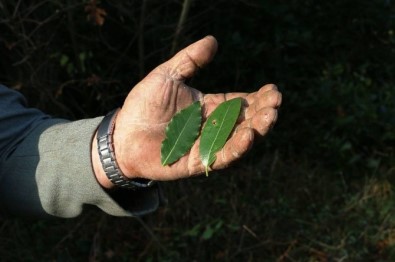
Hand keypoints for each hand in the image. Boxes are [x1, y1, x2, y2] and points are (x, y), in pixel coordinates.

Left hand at [92, 36, 281, 187]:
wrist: (122, 134)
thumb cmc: (143, 104)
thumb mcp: (167, 76)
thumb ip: (190, 61)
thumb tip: (214, 40)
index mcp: (209, 106)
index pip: (240, 102)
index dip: (257, 97)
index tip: (273, 89)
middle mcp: (212, 127)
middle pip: (245, 121)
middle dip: (263, 112)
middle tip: (276, 102)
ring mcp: (206, 145)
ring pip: (239, 139)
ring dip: (257, 129)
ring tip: (270, 117)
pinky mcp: (198, 162)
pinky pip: (221, 156)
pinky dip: (237, 147)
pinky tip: (249, 135)